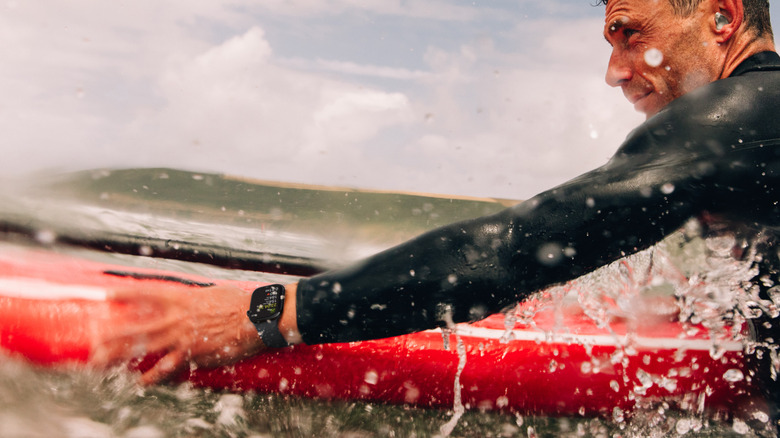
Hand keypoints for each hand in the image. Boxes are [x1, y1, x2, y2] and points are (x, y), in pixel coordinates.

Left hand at [91, 283, 264, 384]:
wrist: (257, 318)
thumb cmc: (240, 303)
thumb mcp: (213, 294)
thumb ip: (195, 299)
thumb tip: (188, 301)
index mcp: (183, 299)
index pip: (148, 295)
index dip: (126, 295)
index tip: (106, 296)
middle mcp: (178, 318)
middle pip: (138, 327)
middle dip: (113, 334)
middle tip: (94, 341)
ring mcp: (184, 338)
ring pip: (146, 348)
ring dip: (122, 356)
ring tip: (103, 363)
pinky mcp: (194, 355)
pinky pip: (168, 367)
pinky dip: (153, 376)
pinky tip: (140, 382)